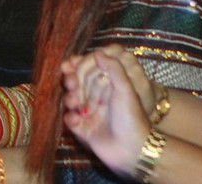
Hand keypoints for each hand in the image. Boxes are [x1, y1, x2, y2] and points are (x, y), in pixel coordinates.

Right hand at [63, 52, 149, 178]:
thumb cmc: (132, 117)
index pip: (88, 72)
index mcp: (108, 88)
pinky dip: (69, 118)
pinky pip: (69, 120)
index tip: (70, 64)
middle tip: (71, 83)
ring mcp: (89, 114)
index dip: (78, 67)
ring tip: (74, 102)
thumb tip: (98, 52)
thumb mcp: (125, 89)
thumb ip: (113, 69)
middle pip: (77, 84)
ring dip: (69, 98)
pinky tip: (75, 119)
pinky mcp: (83, 129)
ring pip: (71, 100)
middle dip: (71, 81)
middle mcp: (97, 99)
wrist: (132, 150)